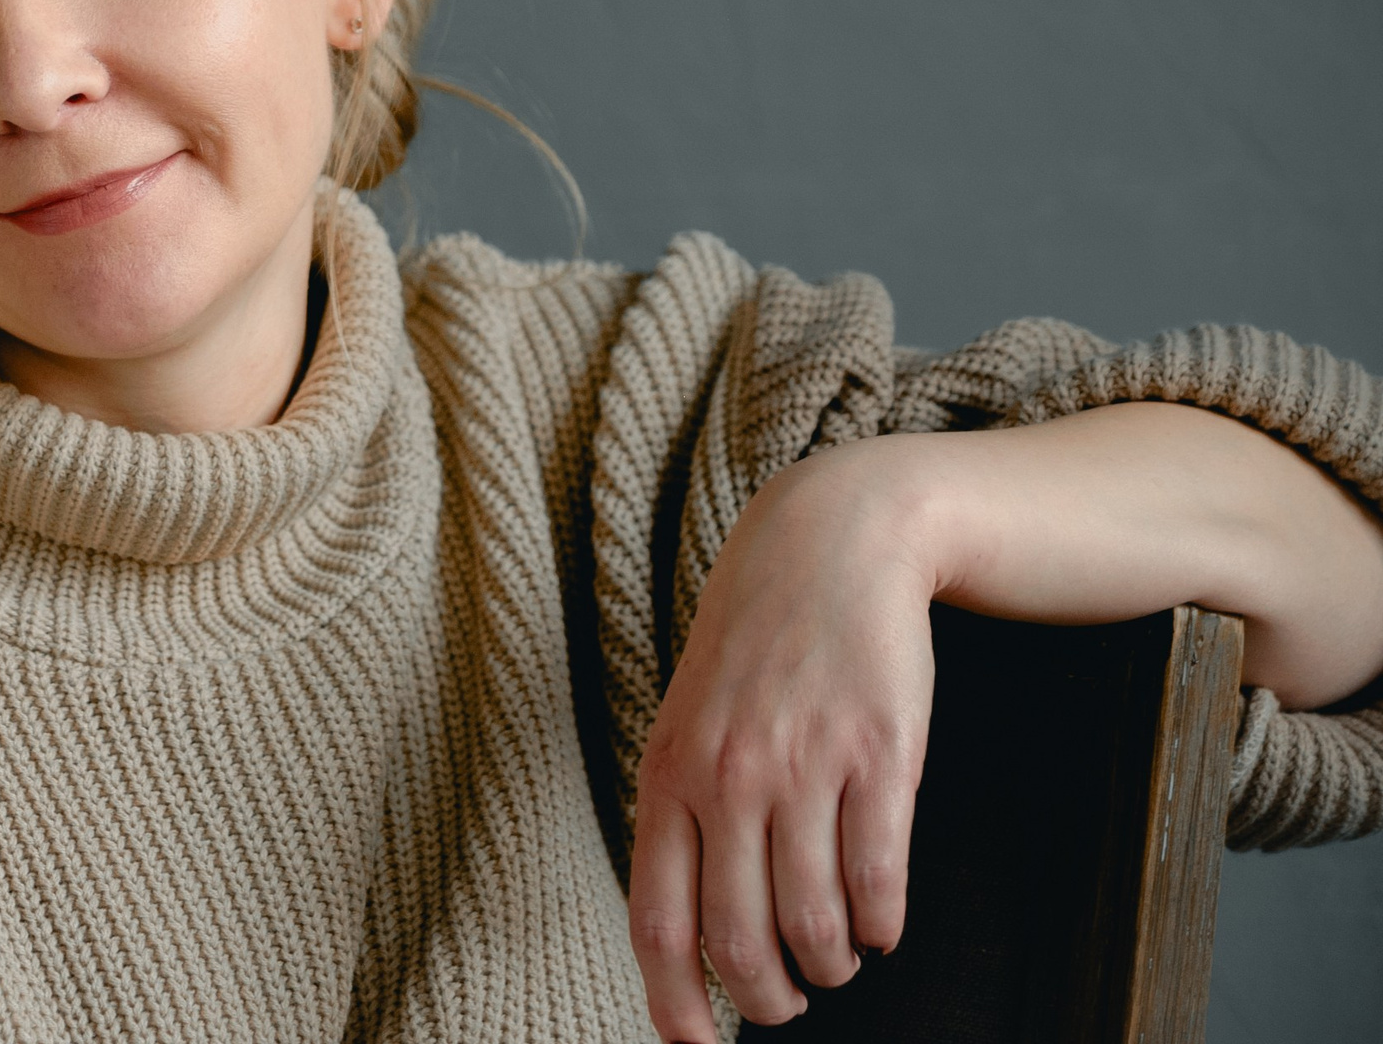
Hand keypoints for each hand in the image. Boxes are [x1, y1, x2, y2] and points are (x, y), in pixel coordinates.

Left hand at [627, 442, 935, 1040]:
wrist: (830, 543)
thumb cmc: (755, 642)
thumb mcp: (690, 717)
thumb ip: (685, 810)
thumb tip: (690, 927)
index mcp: (669, 772)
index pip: (659, 921)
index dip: (676, 1004)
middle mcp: (729, 777)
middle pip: (741, 944)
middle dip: (770, 1000)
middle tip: (788, 1005)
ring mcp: (804, 767)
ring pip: (815, 926)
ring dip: (831, 964)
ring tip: (837, 957)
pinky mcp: (880, 756)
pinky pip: (879, 882)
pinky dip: (882, 925)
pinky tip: (880, 921)